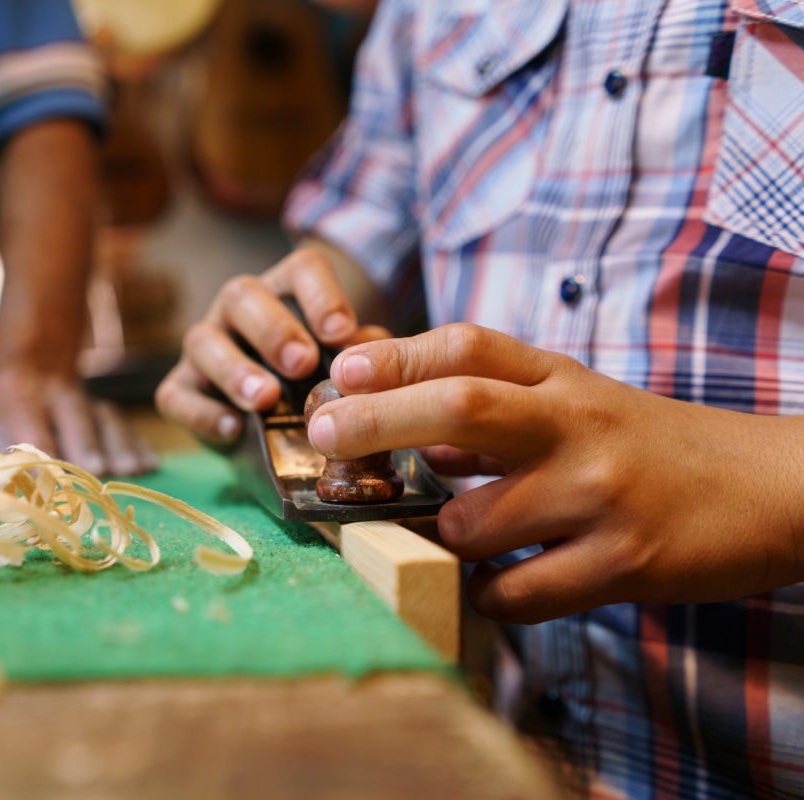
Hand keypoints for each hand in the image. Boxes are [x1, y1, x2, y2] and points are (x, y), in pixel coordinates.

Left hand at [0, 366, 156, 476]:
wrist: (29, 367)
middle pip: (75, 416)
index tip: (50, 474)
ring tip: (133, 470)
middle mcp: (57, 392)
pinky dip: (139, 443)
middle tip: (99, 471)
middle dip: (88, 443)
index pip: (30, 421)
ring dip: (120, 444)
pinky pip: (126, 424)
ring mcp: (87, 400)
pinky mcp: (107, 410)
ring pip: (106, 418)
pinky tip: (150, 464)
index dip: (41, 447)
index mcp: (17, 392)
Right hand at [155, 247, 391, 444]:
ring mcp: (205, 346)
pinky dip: (203, 412)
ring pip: (202, 340)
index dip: (322, 296)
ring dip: (234, 369)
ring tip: (265, 399)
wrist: (274, 430)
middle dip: (272, 328)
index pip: (302, 269)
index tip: (341, 334)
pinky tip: (234, 429)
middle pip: (241, 294)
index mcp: (285, 292)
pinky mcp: (180, 388)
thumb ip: (363, 354)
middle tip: (301, 364)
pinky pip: (176, 394)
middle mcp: (238, 310)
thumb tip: (372, 351)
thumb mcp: (344, 364)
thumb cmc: (315, 382)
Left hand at [306, 323, 803, 622]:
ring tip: (430, 539)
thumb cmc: (649, 445)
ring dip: (434, 539)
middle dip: (375, 419)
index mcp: (564, 381)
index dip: (396, 356)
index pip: (468, 347)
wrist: (769, 488)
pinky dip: (483, 596)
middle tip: (325, 434)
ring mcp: (600, 496)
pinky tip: (485, 586)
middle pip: (459, 407)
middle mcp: (578, 427)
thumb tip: (410, 439)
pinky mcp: (622, 564)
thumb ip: (497, 410)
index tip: (340, 371)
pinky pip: (515, 593)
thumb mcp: (578, 403)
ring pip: (473, 524)